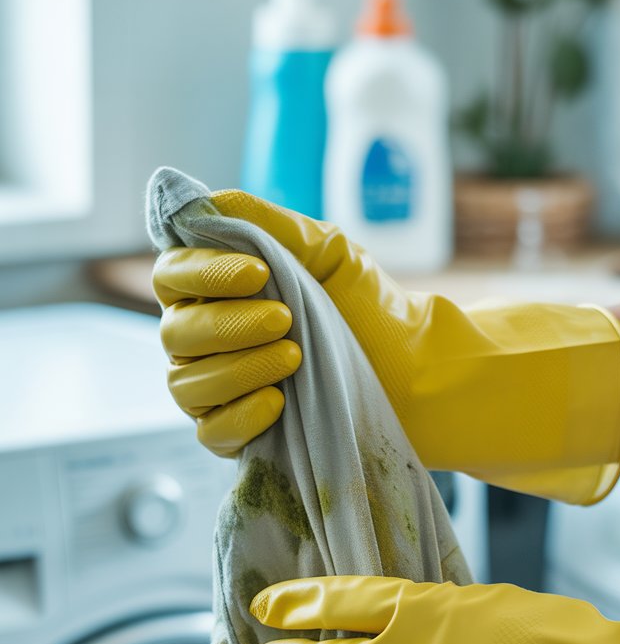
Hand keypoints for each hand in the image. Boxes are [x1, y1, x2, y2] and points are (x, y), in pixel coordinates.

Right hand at [155, 188, 619, 504]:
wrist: (422, 376)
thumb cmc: (374, 312)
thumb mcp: (329, 254)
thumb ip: (269, 225)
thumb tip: (207, 205)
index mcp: (220, 294)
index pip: (173, 277)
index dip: (202, 273)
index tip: (254, 271)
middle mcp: (210, 343)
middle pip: (176, 334)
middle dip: (228, 323)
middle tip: (286, 319)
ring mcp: (222, 393)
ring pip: (187, 385)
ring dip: (237, 367)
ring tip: (295, 355)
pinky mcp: (243, 438)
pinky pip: (210, 434)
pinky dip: (239, 416)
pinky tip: (278, 402)